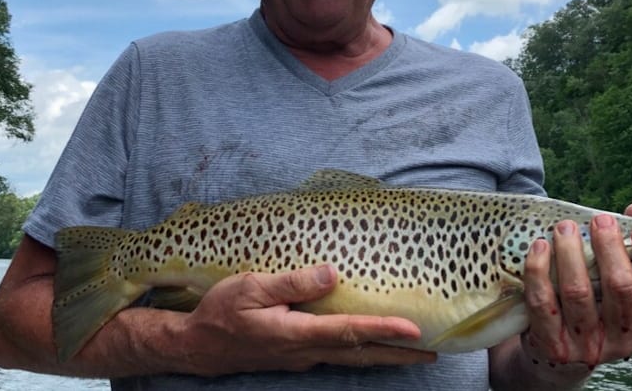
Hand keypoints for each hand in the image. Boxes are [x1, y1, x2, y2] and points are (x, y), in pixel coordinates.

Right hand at [172, 264, 436, 375]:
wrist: (198, 345)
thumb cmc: (220, 312)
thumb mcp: (250, 287)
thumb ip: (291, 282)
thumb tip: (333, 273)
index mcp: (295, 333)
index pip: (348, 333)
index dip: (382, 331)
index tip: (413, 331)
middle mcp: (305, 351)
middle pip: (360, 355)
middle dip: (398, 355)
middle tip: (433, 353)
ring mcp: (302, 357)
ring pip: (351, 358)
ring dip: (384, 355)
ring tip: (415, 352)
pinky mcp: (297, 354)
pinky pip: (337, 354)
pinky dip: (361, 351)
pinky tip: (370, 343)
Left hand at [519, 204, 631, 370]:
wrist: (561, 352)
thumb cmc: (601, 303)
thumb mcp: (626, 280)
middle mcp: (627, 337)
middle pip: (622, 288)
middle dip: (610, 247)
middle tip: (600, 220)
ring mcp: (589, 345)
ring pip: (578, 293)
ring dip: (570, 252)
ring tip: (564, 227)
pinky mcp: (554, 345)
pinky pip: (543, 303)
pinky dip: (539, 271)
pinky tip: (539, 247)